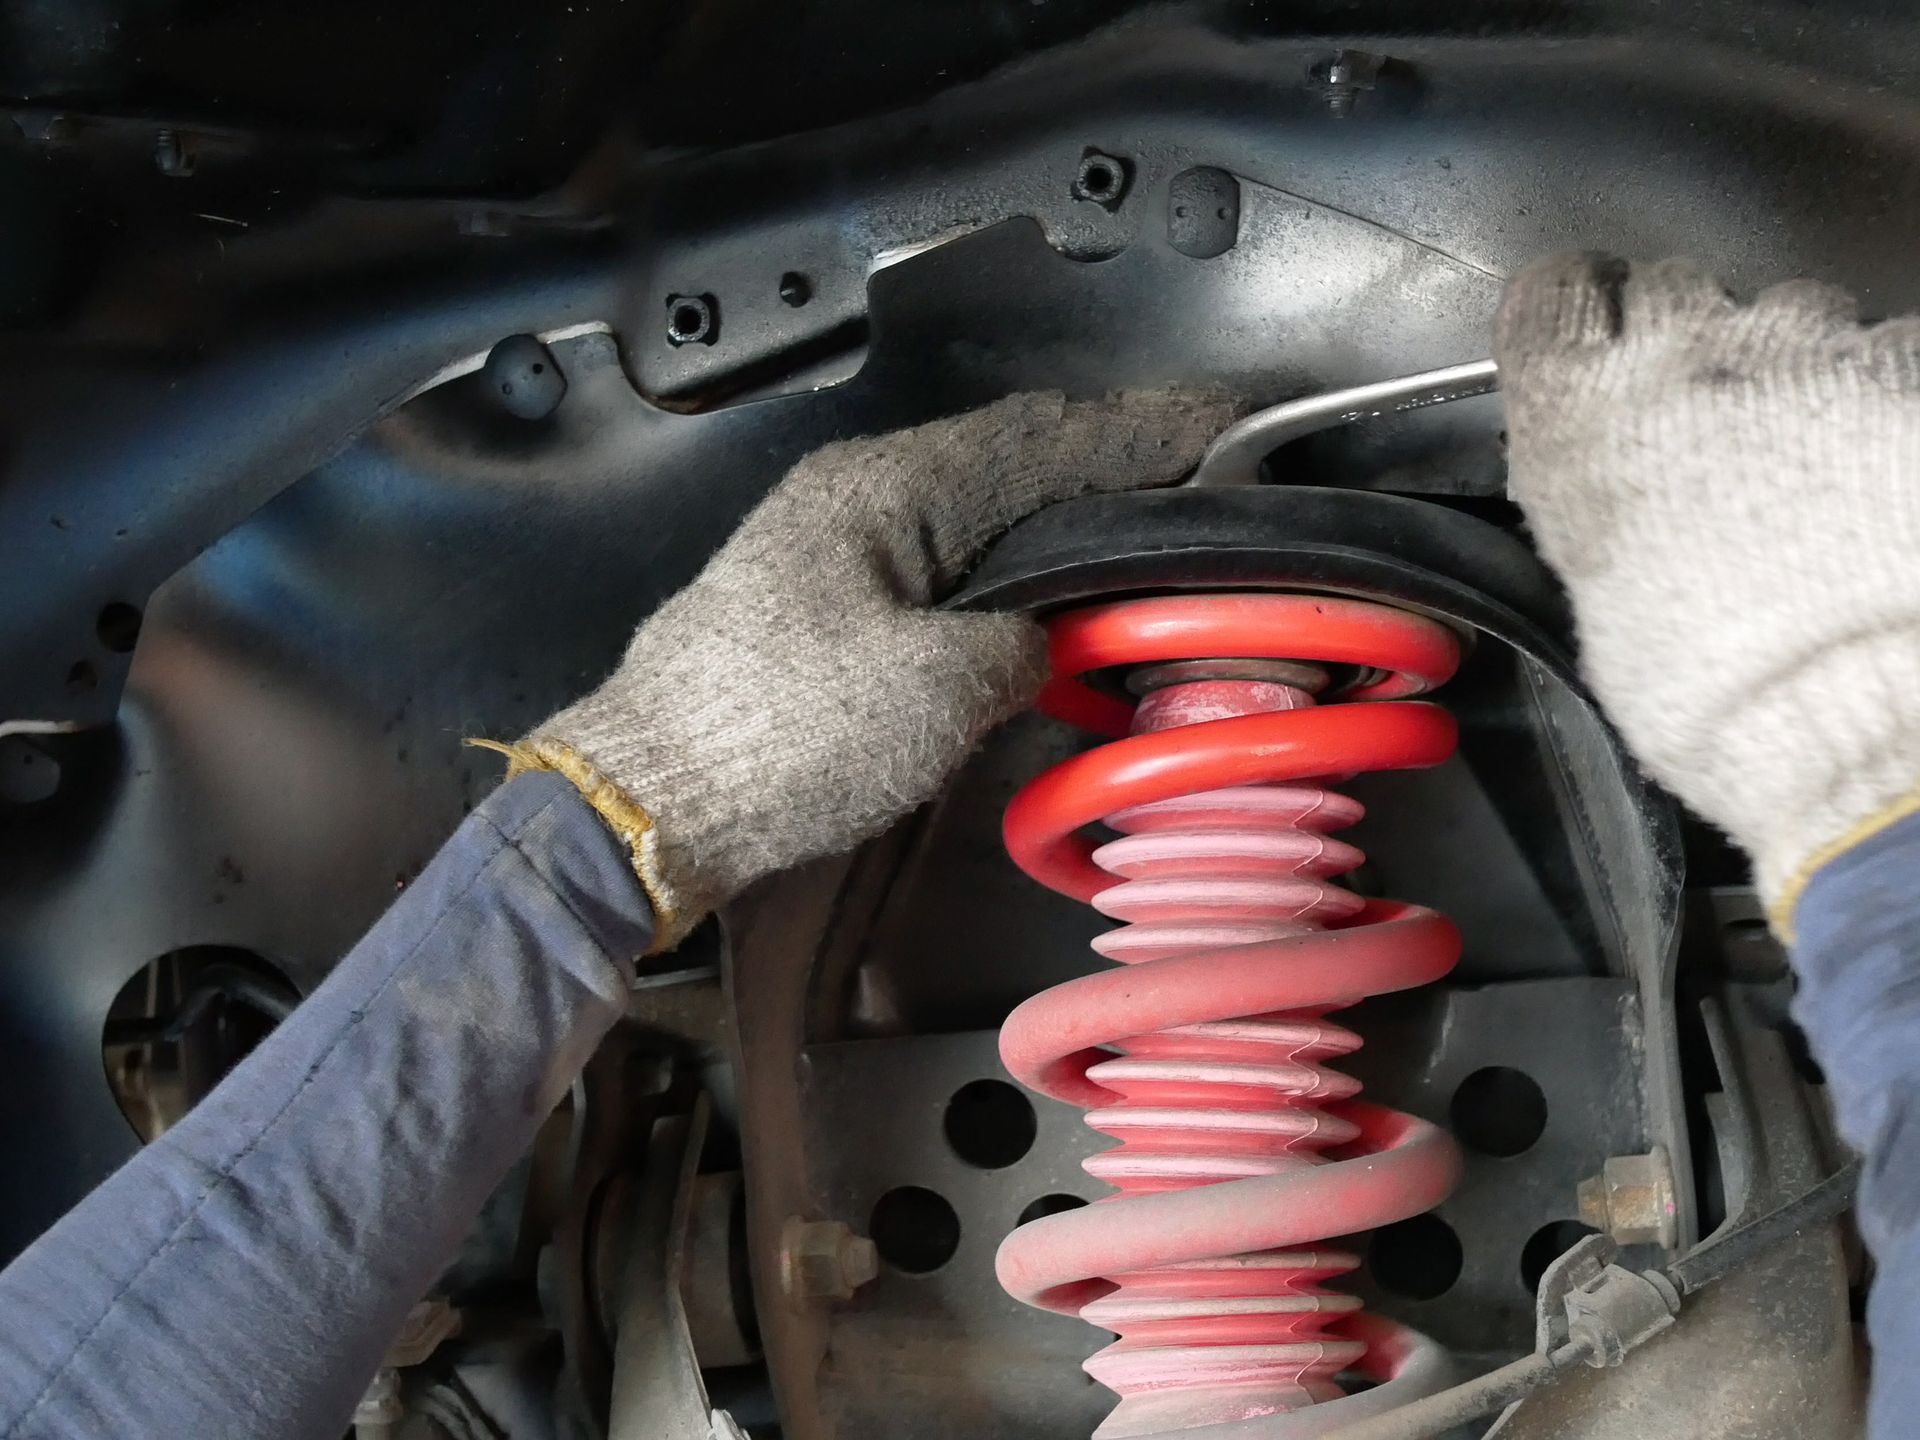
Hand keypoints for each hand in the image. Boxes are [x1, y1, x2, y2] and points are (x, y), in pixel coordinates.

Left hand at [504, 390, 1234, 946]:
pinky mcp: (814, 609)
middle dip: (1105, 462)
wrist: (644, 804)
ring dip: (1054, 516)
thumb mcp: (935, 692)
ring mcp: (828, 549)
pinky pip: (936, 565)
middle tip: (1197, 463)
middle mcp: (855, 496)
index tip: (1221, 424)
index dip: (1140, 434)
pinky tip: (1034, 594)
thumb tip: (1034, 643)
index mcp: (887, 488)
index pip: (1041, 439)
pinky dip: (1001, 570)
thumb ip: (1016, 647)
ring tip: (1136, 519)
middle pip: (1006, 461)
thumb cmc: (782, 738)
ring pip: (970, 515)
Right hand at [1495, 255, 1919, 928]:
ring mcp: (1803, 351)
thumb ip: (1598, 505)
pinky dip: (1880, 385)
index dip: (1575, 310)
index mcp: (1578, 415)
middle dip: (1683, 331)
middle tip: (1705, 405)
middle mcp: (1680, 356)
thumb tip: (1619, 492)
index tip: (1593, 329)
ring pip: (1788, 306)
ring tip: (1810, 443)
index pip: (1552, 297)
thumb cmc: (1709, 685)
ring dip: (1788, 358)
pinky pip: (1885, 344)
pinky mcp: (1905, 366)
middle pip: (1668, 285)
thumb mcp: (1599, 596)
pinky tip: (1880, 456)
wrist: (1849, 708)